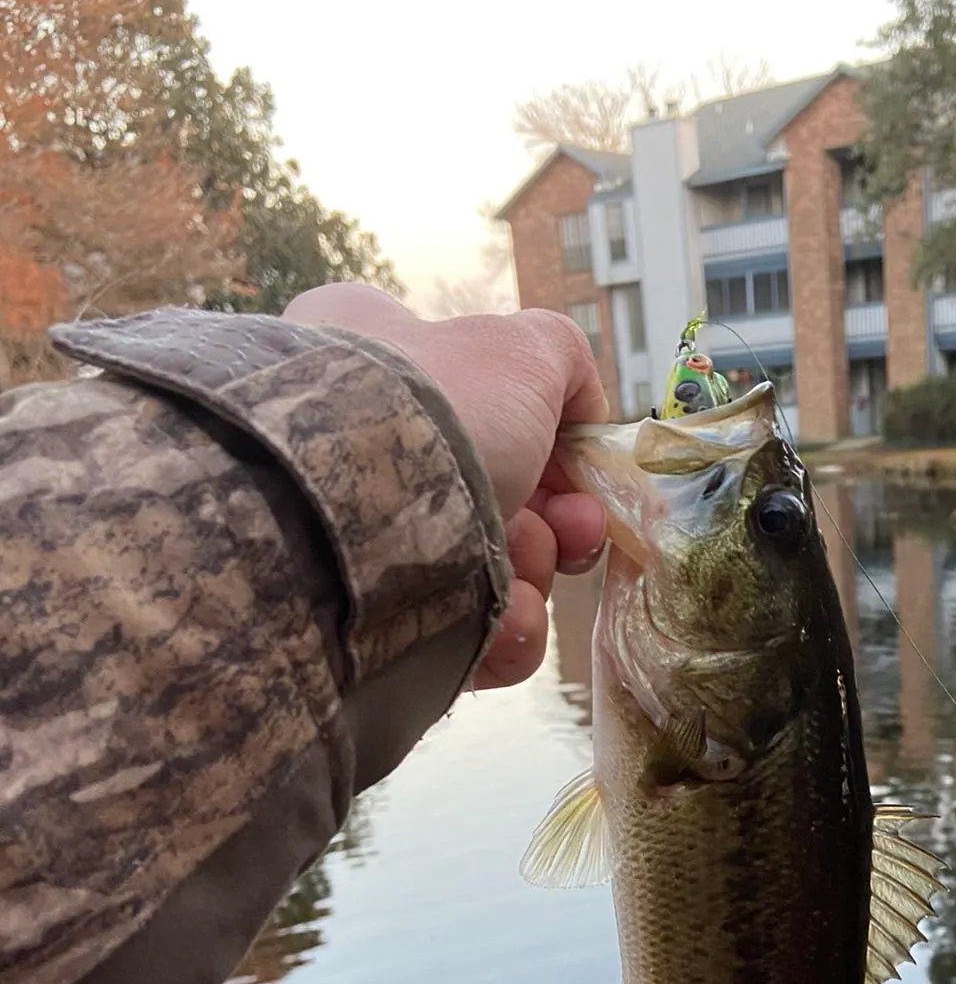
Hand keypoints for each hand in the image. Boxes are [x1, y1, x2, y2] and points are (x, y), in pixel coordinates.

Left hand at [282, 283, 608, 688]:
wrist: (348, 514)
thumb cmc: (435, 408)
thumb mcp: (519, 350)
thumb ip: (560, 355)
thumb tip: (579, 405)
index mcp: (372, 357)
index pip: (473, 393)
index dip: (545, 439)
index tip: (578, 472)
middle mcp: (358, 443)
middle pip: (498, 493)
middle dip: (552, 523)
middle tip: (571, 532)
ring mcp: (361, 537)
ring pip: (488, 566)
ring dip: (531, 575)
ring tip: (521, 570)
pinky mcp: (371, 619)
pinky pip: (464, 633)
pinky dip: (502, 631)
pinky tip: (505, 620)